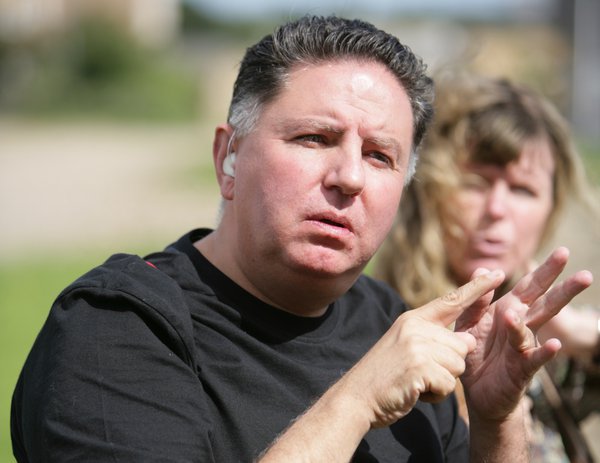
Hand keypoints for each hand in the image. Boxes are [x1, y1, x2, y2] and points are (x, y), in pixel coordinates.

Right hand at [340, 269, 504, 428]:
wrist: (356, 397)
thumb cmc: (385, 375)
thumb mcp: (406, 346)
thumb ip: (434, 339)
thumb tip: (469, 342)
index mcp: (413, 318)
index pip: (451, 300)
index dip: (477, 289)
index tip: (498, 273)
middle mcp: (416, 327)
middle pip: (462, 346)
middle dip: (449, 366)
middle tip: (420, 372)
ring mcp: (417, 346)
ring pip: (458, 366)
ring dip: (442, 382)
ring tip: (416, 382)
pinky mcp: (420, 367)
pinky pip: (449, 385)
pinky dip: (436, 395)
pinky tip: (415, 392)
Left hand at [456, 247, 592, 420]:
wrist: (475, 390)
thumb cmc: (475, 352)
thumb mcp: (468, 322)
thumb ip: (474, 300)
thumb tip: (483, 270)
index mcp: (509, 310)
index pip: (529, 287)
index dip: (545, 271)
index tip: (564, 252)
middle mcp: (522, 326)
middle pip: (545, 303)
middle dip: (564, 288)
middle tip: (586, 275)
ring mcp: (524, 347)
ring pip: (539, 327)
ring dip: (551, 311)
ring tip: (561, 293)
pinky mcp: (521, 368)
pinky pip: (533, 359)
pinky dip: (544, 352)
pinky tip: (555, 345)